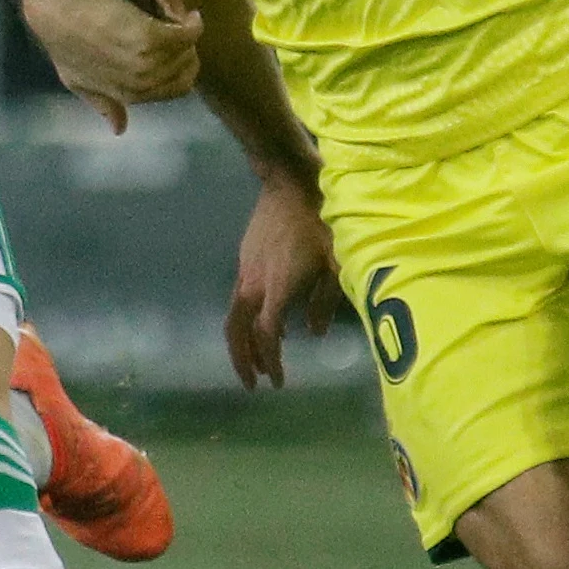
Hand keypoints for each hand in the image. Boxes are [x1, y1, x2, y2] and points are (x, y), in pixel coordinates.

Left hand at [29, 0, 205, 133]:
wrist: (56, 9)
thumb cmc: (64, 39)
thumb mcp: (79, 79)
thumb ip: (103, 103)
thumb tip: (119, 130)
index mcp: (130, 95)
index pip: (178, 88)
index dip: (179, 61)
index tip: (168, 35)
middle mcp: (142, 84)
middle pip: (188, 66)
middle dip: (183, 40)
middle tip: (165, 14)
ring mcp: (148, 64)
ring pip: (189, 46)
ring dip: (179, 20)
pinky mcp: (152, 39)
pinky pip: (189, 31)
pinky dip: (183, 13)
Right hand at [225, 174, 340, 389]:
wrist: (290, 183)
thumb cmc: (321, 222)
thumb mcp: (335, 264)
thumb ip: (325, 302)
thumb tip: (314, 334)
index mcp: (278, 288)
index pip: (266, 334)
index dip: (270, 361)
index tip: (278, 381)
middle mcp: (254, 284)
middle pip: (237, 331)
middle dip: (243, 361)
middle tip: (253, 385)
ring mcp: (246, 272)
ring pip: (233, 317)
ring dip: (240, 344)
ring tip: (252, 364)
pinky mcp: (245, 261)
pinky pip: (239, 301)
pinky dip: (245, 322)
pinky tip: (262, 327)